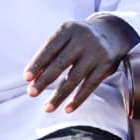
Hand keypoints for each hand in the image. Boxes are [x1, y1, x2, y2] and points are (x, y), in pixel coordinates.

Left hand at [23, 18, 137, 113]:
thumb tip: (32, 79)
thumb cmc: (78, 39)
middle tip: (31, 93)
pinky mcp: (106, 66)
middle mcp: (82, 39)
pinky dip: (78, 99)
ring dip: (59, 95)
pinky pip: (90, 85)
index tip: (26, 78)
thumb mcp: (65, 38)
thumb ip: (50, 55)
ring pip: (74, 78)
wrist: (112, 33)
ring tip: (47, 108)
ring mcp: (96, 53)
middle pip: (61, 63)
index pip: (49, 48)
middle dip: (44, 80)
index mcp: (68, 30)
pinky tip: (67, 109)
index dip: (37, 63)